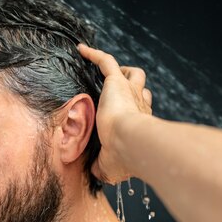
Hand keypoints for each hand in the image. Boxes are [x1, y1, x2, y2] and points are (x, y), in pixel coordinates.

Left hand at [78, 44, 152, 183]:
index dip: (134, 111)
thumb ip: (101, 167)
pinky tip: (80, 49)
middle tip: (117, 92)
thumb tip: (93, 172)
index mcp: (140, 124)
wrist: (130, 142)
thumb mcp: (110, 167)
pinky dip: (94, 54)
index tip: (124, 117)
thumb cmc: (123, 156)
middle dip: (132, 90)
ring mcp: (130, 92)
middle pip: (140, 91)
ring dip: (122, 71)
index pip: (140, 112)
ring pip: (133, 74)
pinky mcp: (116, 83)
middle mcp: (139, 106)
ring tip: (108, 72)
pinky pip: (106, 62)